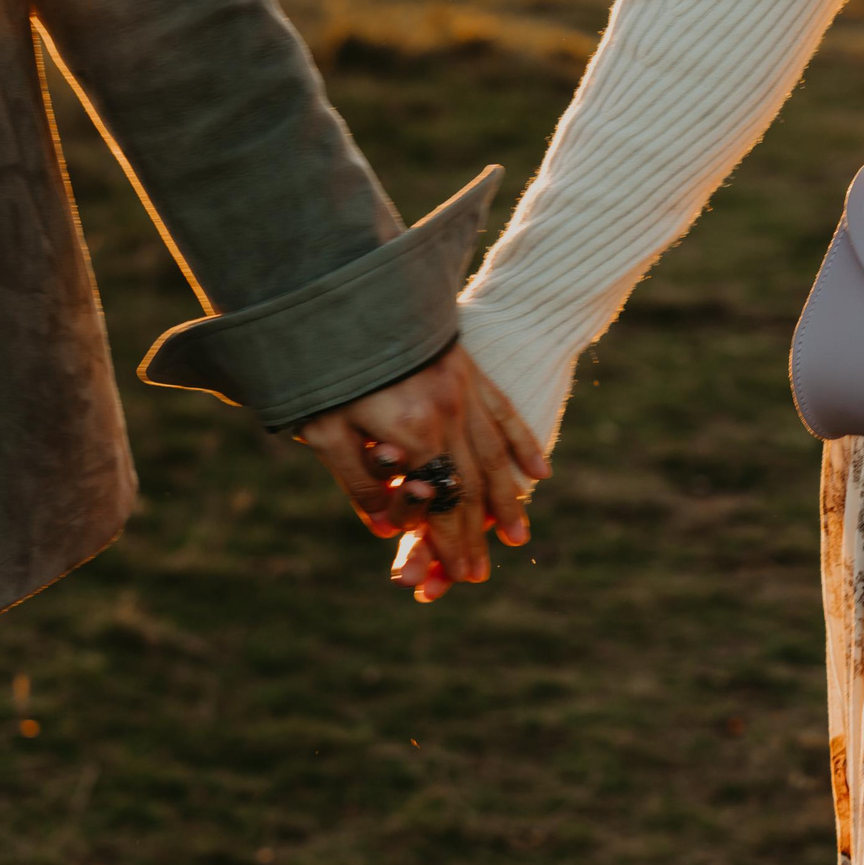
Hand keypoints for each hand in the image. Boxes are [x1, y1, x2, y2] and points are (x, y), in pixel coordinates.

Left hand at [295, 345, 546, 588]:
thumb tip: (387, 530)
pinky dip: (522, 444)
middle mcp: (448, 413)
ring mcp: (463, 388)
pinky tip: (539, 472)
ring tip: (518, 536)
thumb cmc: (324, 363)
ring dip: (506, 499)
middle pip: (472, 486)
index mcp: (415, 432)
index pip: (443, 503)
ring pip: (494, 454)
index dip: (451, 544)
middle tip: (480, 574)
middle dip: (477, 535)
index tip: (460, 576)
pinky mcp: (467, 367)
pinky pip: (504, 412)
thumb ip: (358, 481)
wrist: (345, 288)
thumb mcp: (325, 428)